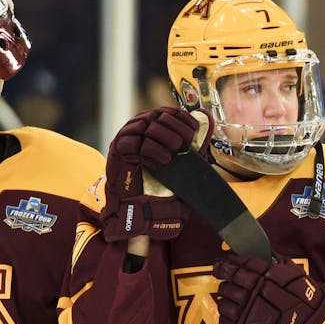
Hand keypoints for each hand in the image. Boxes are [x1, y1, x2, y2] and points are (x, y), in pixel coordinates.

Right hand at [101, 107, 200, 242]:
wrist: (140, 211)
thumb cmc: (162, 188)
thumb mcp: (183, 164)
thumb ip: (193, 143)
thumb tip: (206, 118)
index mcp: (153, 130)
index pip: (167, 112)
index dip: (182, 117)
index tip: (193, 131)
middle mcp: (138, 130)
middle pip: (157, 114)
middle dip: (175, 128)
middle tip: (182, 146)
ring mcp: (126, 139)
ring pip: (145, 124)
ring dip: (164, 138)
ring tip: (172, 156)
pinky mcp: (118, 152)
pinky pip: (134, 142)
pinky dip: (151, 151)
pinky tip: (161, 163)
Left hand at [213, 253, 324, 323]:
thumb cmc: (313, 305)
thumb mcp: (302, 279)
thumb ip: (283, 267)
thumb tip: (267, 254)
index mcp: (282, 280)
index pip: (252, 266)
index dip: (235, 261)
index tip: (226, 260)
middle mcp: (271, 297)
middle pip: (240, 283)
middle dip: (226, 276)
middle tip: (220, 273)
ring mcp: (263, 319)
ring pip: (234, 305)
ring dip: (224, 299)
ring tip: (222, 295)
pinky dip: (226, 322)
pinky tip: (226, 316)